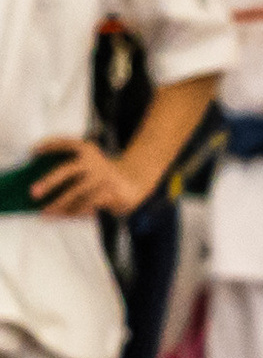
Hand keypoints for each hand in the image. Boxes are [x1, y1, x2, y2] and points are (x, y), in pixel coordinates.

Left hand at [30, 138, 144, 218]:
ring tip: (46, 212)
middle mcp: (94, 161)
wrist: (134, 181)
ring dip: (59, 203)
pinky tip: (66, 214)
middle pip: (66, 171)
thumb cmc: (100, 174)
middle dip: (48, 182)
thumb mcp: (87, 163)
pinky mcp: (111, 193)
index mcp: (86, 149)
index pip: (64, 143)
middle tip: (33, 193)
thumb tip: (44, 185)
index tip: (33, 152)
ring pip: (76, 192)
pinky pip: (89, 204)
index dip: (49, 146)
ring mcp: (103, 178)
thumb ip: (70, 167)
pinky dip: (77, 210)